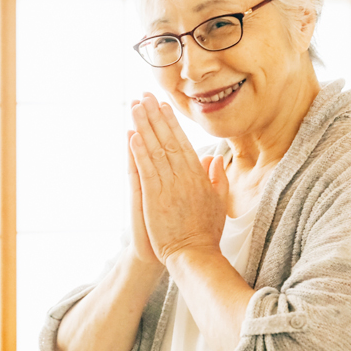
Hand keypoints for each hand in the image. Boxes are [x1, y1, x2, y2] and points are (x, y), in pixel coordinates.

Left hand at [129, 94, 228, 264]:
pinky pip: (146, 169)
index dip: (171, 122)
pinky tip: (132, 136)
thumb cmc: (205, 232)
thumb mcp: (218, 202)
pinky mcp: (155, 197)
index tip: (162, 105)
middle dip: (155, 116)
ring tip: (135, 107)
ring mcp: (169, 185)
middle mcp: (184, 176)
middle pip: (167, 139)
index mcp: (198, 176)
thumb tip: (214, 158)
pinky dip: (139, 152)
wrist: (194, 255)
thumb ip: (217, 178)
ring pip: (155, 149)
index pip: (182, 142)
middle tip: (145, 95)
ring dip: (144, 127)